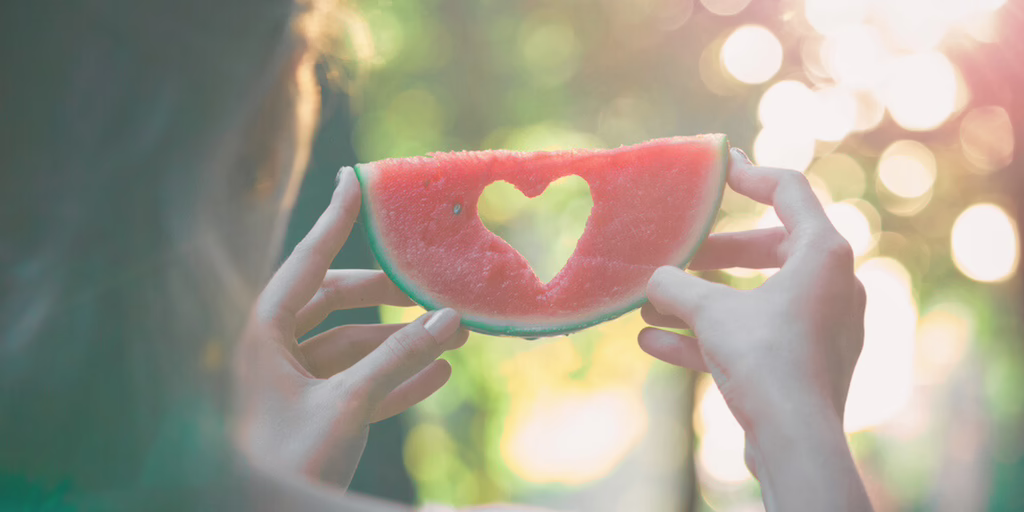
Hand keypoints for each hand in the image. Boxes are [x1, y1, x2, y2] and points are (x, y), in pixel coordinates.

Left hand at [234, 167, 467, 488]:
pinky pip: (357, 385)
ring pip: (351, 346)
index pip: (305, 262)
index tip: (359, 180)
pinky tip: (438, 377)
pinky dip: (394, 379)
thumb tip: (450, 319)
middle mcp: (273, 351)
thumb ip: (398, 360)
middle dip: (384, 294)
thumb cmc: (286, 460)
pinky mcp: (312, 416)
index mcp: (262, 334)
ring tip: (451, 336)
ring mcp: (292, 385)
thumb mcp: (345, 405)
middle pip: (332, 302)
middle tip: (427, 286)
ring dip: (399, 343)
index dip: (336, 220)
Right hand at [639, 148, 870, 510]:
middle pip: (769, 248)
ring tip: (651, 308)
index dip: (749, 175)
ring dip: (702, 302)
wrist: (797, 440)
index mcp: (824, 253)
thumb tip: (654, 278)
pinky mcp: (808, 364)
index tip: (717, 170)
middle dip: (715, 255)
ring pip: (756, 299)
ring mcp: (823, 326)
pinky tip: (654, 343)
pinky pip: (755, 337)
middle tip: (680, 255)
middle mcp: (833, 284)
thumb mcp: (710, 311)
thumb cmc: (764, 359)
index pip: (789, 191)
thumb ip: (676, 286)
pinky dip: (711, 336)